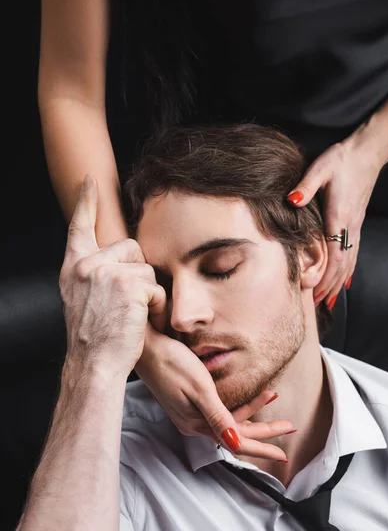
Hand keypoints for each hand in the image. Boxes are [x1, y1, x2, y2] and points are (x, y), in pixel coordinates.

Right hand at [59, 175, 166, 378]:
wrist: (94, 363)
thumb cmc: (95, 337)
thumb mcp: (83, 298)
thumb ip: (95, 273)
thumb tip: (120, 257)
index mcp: (74, 267)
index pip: (79, 227)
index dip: (85, 202)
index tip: (88, 181)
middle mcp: (87, 264)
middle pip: (129, 247)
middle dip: (137, 272)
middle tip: (127, 302)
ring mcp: (106, 272)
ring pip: (145, 267)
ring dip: (147, 291)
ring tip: (132, 315)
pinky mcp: (128, 283)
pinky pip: (155, 286)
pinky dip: (155, 305)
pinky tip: (140, 320)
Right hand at [136, 328, 294, 460]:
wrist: (144, 347)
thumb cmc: (171, 362)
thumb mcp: (199, 389)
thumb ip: (219, 417)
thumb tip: (236, 444)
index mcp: (197, 423)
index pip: (237, 442)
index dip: (262, 446)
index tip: (283, 452)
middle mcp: (195, 422)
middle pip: (236, 433)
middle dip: (264, 431)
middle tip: (289, 426)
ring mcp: (191, 412)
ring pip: (229, 420)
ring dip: (253, 412)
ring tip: (273, 395)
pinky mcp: (189, 400)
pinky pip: (220, 410)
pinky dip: (238, 404)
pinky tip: (248, 395)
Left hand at [287, 119, 387, 307]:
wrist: (366, 152)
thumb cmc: (341, 160)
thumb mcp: (320, 168)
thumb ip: (306, 186)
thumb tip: (292, 200)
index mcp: (339, 217)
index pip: (333, 255)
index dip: (324, 277)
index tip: (315, 294)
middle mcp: (349, 226)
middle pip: (342, 264)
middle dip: (330, 286)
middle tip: (318, 306)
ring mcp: (355, 226)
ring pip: (349, 261)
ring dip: (339, 282)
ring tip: (329, 300)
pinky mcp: (356, 222)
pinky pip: (353, 252)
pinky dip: (348, 269)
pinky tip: (345, 279)